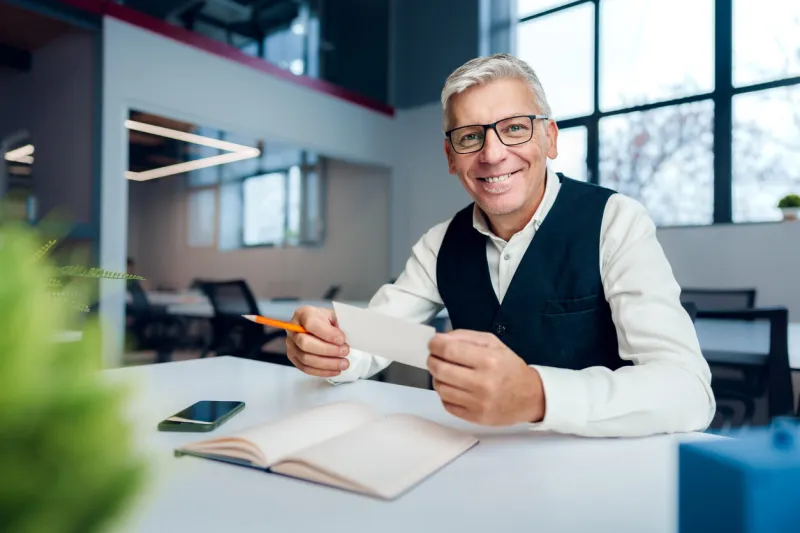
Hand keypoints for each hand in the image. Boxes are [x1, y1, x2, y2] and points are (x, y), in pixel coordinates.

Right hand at [286, 306, 349, 377]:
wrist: (317, 326)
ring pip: (306, 358)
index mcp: (304, 314)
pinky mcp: (293, 357)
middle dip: (328, 350)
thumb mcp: (334, 316)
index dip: (328, 334)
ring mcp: (291, 344)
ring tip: (344, 363)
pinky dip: (322, 371)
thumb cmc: (326, 321)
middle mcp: (293, 329)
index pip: (311, 324)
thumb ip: (339, 325)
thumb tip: (344, 340)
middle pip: (305, 343)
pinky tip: (335, 370)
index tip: (342, 339)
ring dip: (327, 364)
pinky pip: (306, 368)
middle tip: (345, 351)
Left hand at [427, 330, 544, 425]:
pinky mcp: (475, 417)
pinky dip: (445, 394)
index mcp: (488, 360)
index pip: (448, 350)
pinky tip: (454, 388)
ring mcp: (478, 403)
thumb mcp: (493, 343)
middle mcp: (482, 382)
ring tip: (446, 373)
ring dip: (437, 378)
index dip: (435, 345)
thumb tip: (439, 339)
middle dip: (432, 360)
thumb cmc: (509, 368)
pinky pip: (446, 404)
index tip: (433, 344)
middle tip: (435, 357)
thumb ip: (465, 337)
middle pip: (440, 369)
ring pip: (440, 388)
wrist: (530, 397)